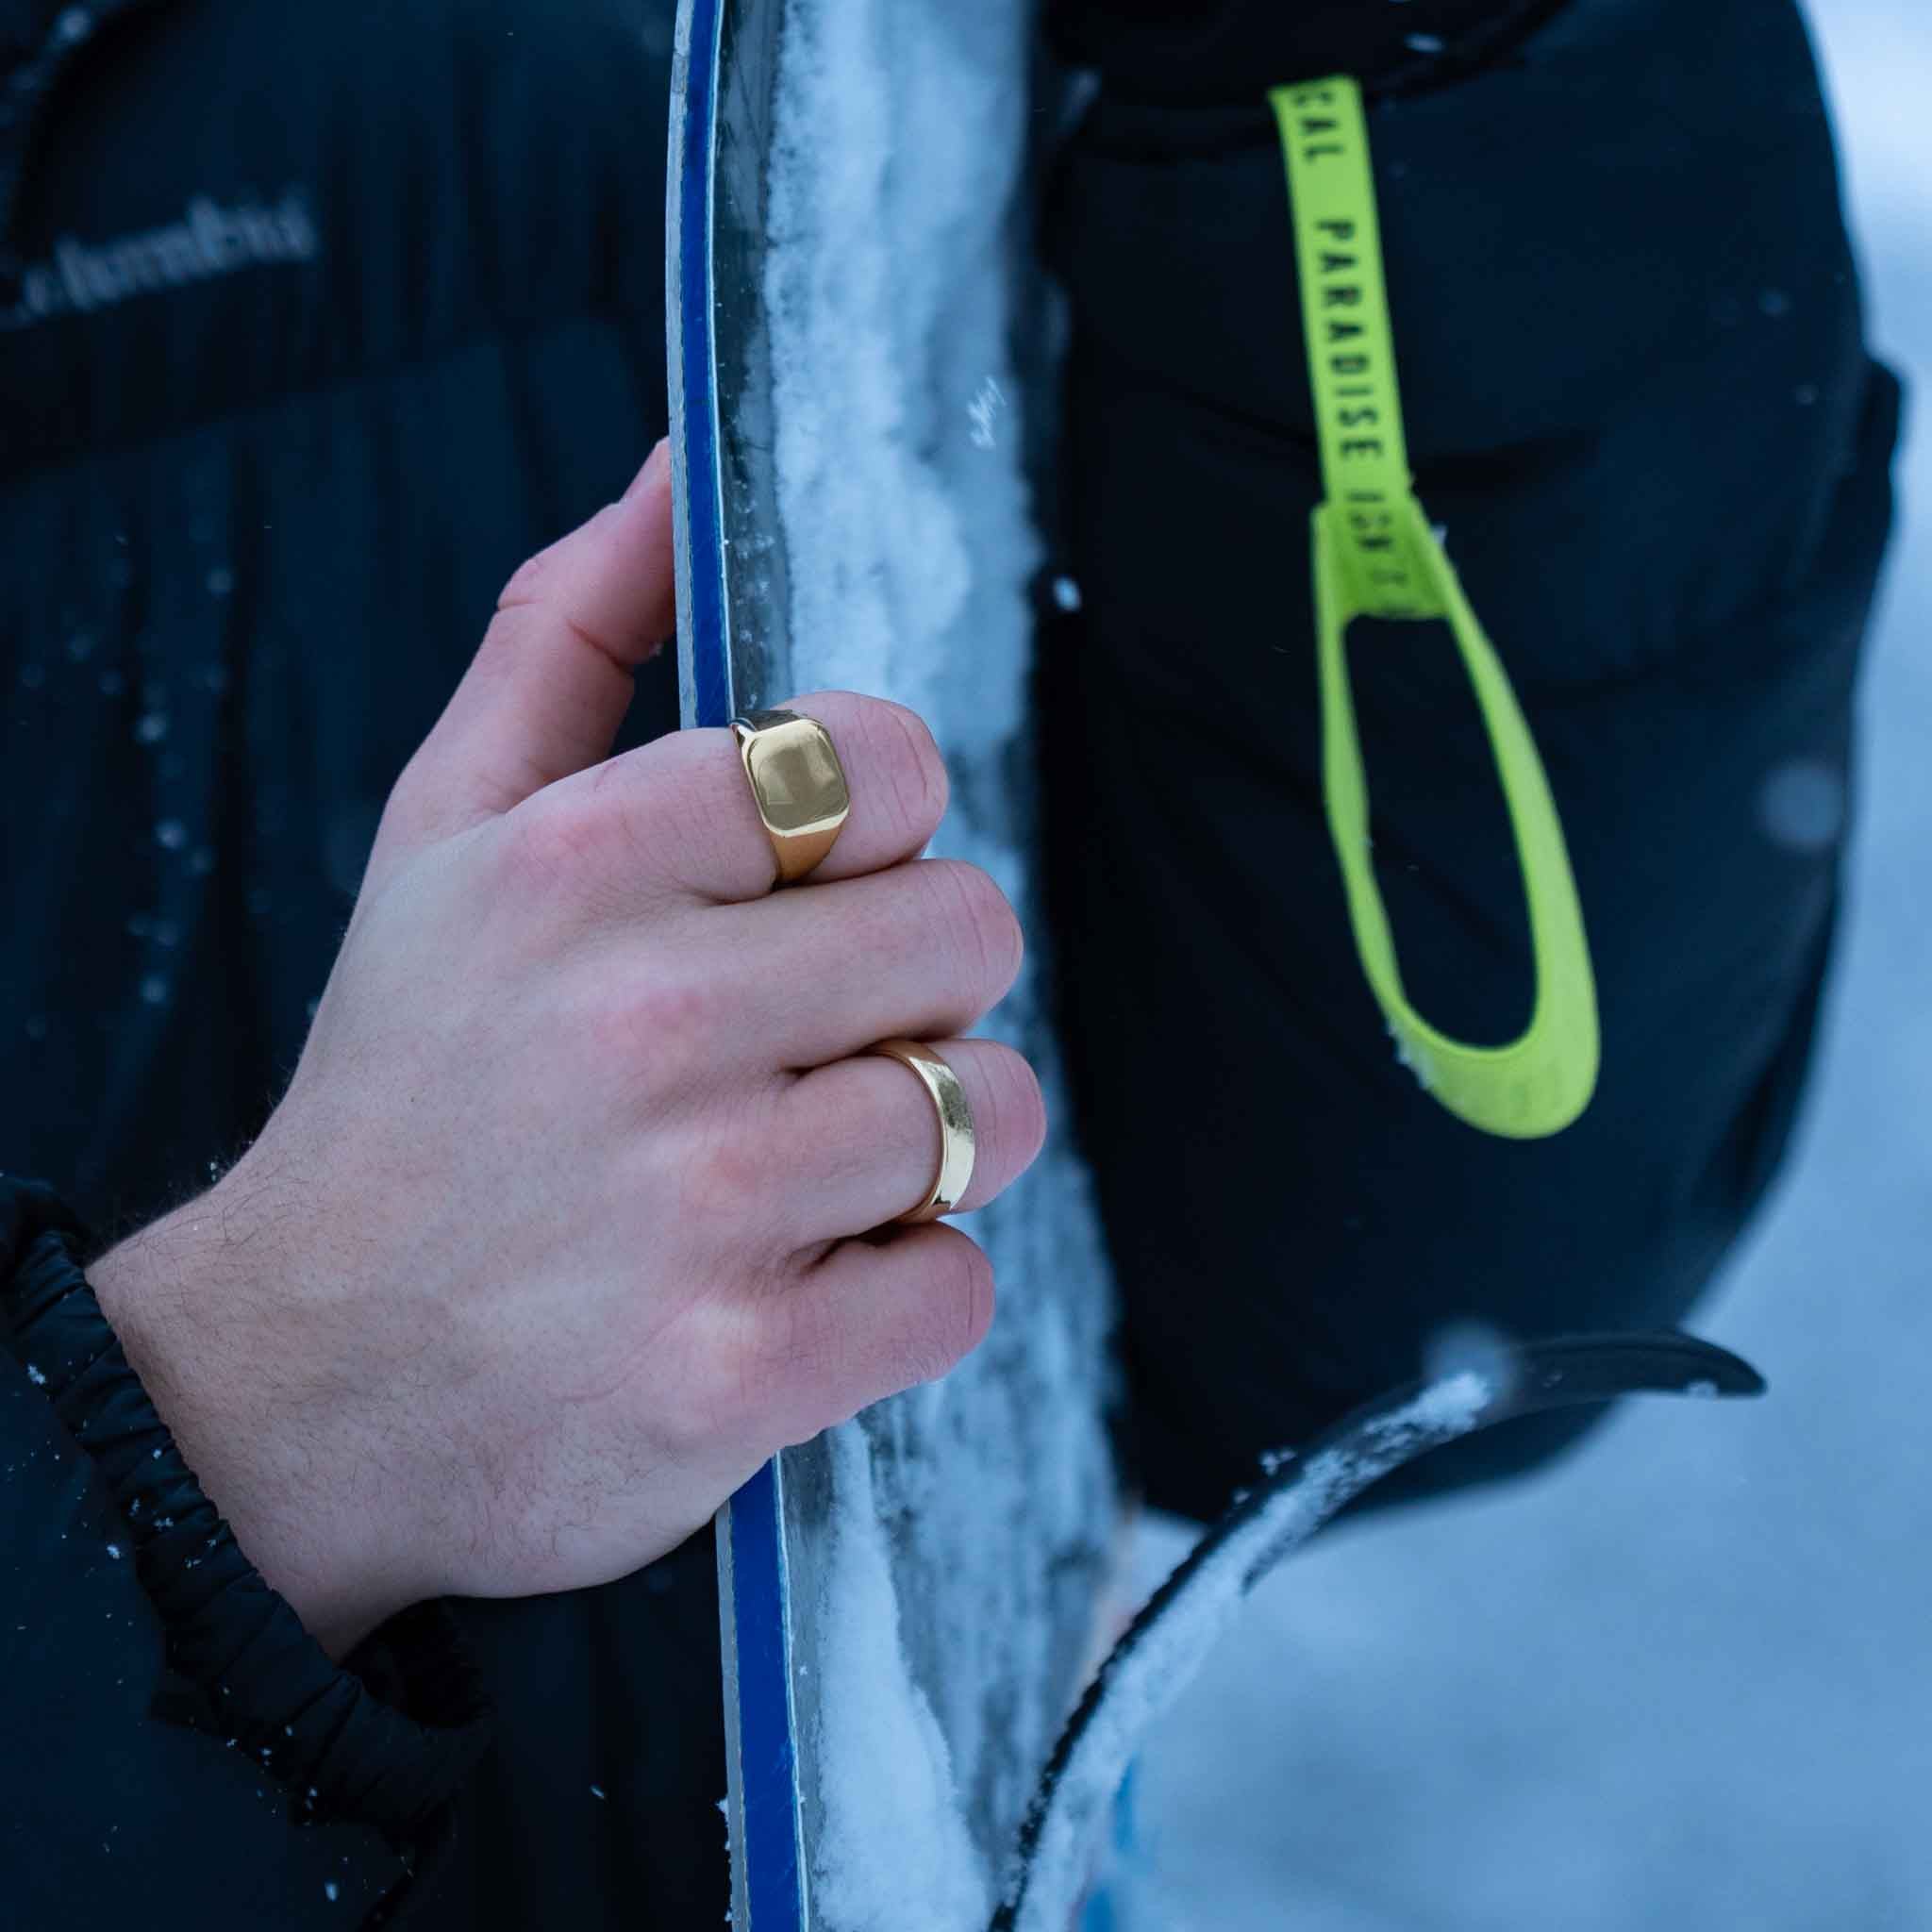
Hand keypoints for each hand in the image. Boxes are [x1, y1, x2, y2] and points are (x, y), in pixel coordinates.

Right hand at [90, 443, 1043, 1656]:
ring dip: (924, 1142)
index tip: (824, 887)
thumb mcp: (442, 830)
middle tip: (813, 1038)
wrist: (297, 1379)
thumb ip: (570, 634)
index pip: (887, 765)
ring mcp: (703, 1202)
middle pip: (970, 930)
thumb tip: (680, 466)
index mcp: (581, 861)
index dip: (886, 830)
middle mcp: (645, 1017)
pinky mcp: (747, 1368)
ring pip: (986, 1108)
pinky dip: (904, 1288)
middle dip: (916, 987)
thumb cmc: (408, 1088)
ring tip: (804, 1168)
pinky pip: (958, 1282)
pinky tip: (796, 1279)